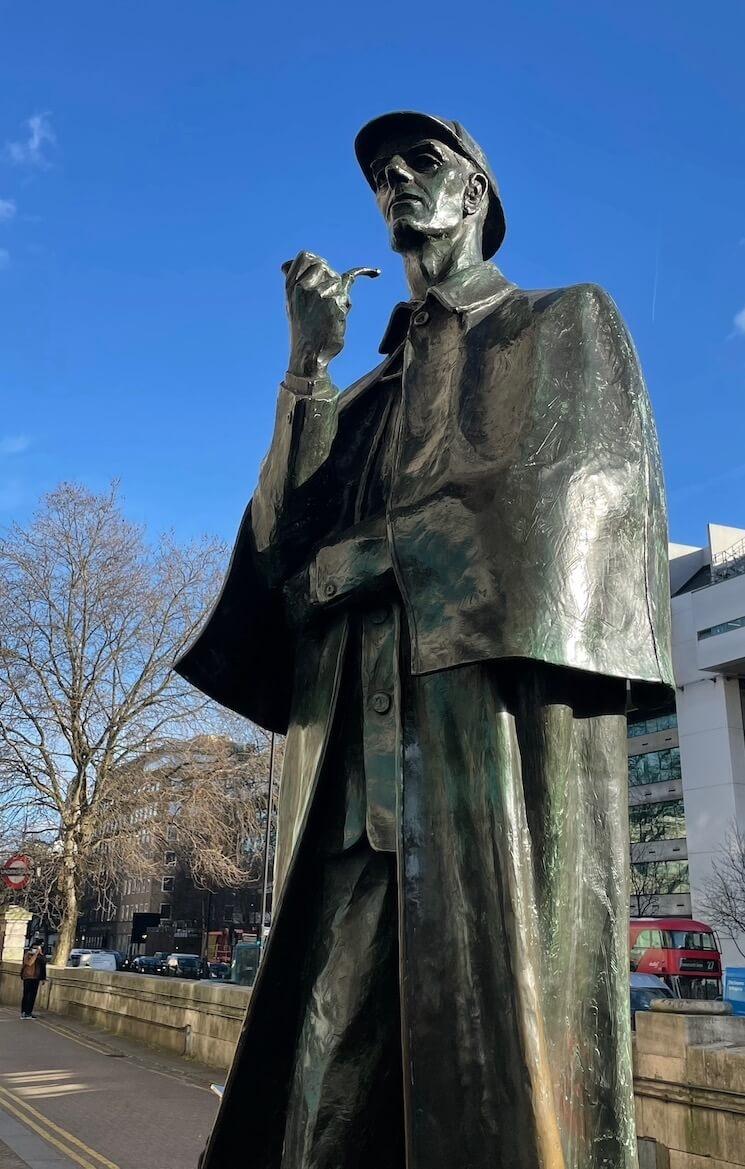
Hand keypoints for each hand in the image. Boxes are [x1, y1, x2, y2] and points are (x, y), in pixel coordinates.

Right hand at [282, 252, 378, 379]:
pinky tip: (375, 272)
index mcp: (291, 286)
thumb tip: (286, 265)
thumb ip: (293, 282)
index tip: (323, 268)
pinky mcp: (336, 303)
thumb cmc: (303, 329)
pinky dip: (364, 276)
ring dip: (340, 295)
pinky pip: (348, 292)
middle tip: (328, 300)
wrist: (309, 353)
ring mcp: (321, 294)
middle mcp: (304, 287)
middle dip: (331, 279)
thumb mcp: (291, 303)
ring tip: (331, 313)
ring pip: (338, 281)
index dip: (317, 262)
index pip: (306, 257)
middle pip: (326, 267)